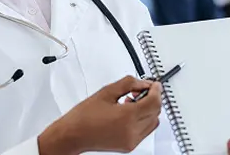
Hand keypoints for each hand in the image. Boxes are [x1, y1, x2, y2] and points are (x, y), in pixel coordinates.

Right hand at [39, 76, 162, 154]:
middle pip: (156, 112)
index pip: (154, 102)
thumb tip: (143, 83)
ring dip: (149, 109)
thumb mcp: (107, 91)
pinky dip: (143, 119)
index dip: (157, 90)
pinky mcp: (129, 146)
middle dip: (153, 98)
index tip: (154, 84)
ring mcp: (132, 140)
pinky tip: (130, 112)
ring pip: (153, 122)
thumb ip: (129, 83)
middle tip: (143, 89)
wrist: (73, 134)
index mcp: (127, 116)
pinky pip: (145, 130)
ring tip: (133, 100)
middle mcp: (132, 131)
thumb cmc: (84, 115)